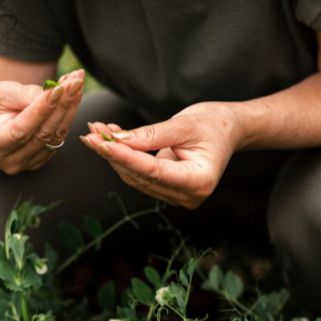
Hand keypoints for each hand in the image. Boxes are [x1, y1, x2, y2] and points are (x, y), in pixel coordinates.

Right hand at [0, 69, 84, 173]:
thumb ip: (22, 95)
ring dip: (70, 107)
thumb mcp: (0, 94)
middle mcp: (11, 161)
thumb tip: (51, 93)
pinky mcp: (44, 159)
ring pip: (56, 135)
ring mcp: (29, 164)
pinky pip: (61, 136)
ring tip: (76, 82)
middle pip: (43, 133)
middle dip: (61, 104)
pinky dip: (69, 114)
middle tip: (75, 81)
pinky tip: (74, 94)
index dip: (41, 109)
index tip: (58, 89)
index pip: (21, 129)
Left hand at [79, 102, 242, 208]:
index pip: (153, 171)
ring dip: (114, 154)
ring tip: (98, 130)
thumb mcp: (183, 125)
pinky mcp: (168, 190)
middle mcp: (188, 196)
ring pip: (135, 177)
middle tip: (92, 131)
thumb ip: (150, 135)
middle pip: (140, 176)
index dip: (124, 156)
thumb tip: (117, 140)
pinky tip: (111, 138)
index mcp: (198, 181)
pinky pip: (139, 175)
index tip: (101, 142)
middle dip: (114, 153)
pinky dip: (124, 156)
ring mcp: (177, 196)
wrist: (229, 130)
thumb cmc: (213, 124)